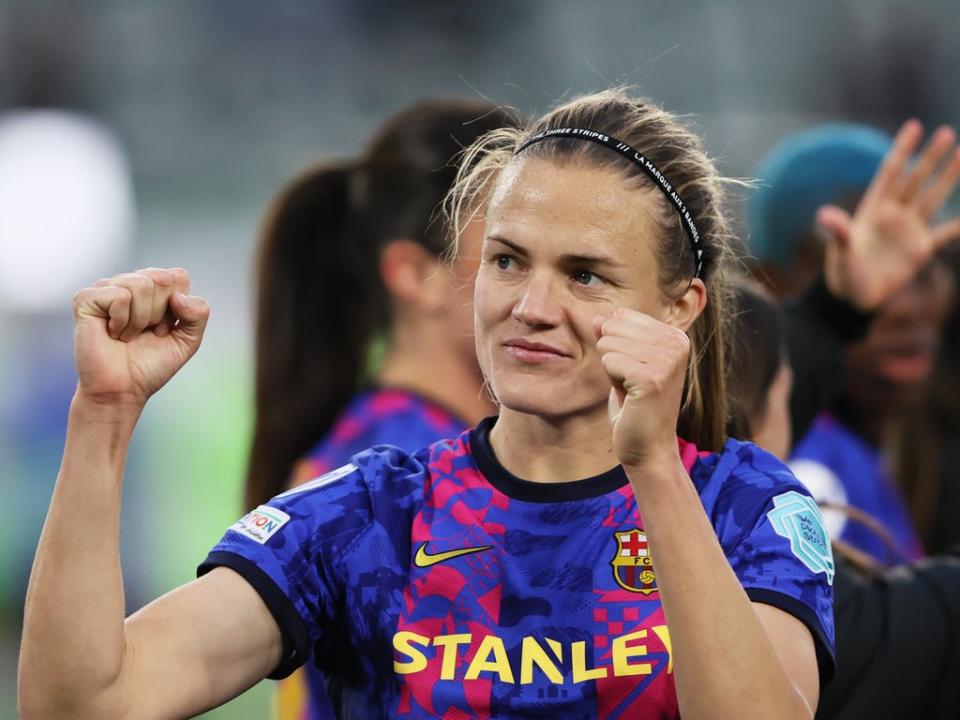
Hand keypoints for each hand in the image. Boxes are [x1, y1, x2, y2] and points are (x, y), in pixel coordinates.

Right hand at [72, 267, 209, 408]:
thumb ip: (199, 314)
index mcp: (153, 287)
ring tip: (128, 335)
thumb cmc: (151, 364)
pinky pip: (120, 296)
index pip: (178, 276)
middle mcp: (129, 282)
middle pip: (162, 277)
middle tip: (145, 332)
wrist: (123, 390)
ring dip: (140, 319)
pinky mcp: (86, 298)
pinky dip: (122, 321)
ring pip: (141, 284)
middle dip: (160, 312)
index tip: (163, 328)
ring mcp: (106, 287)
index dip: (178, 307)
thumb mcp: (189, 339)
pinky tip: (112, 333)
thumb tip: (178, 296)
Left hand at [596, 308, 687, 469]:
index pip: (622, 316)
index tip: (635, 371)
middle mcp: (677, 343)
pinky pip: (609, 361)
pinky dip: (612, 380)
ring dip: (612, 370)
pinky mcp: (652, 377)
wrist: (648, 447)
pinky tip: (630, 396)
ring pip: (608, 344)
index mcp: (675, 336)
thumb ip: (612, 337)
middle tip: (631, 383)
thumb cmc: (635, 406)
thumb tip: (597, 318)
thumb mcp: (623, 364)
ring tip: (632, 390)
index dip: (617, 345)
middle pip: (613, 327)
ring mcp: (667, 360)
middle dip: (612, 356)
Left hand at [819, 119, 959, 310]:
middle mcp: (893, 214)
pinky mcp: (920, 248)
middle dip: (930, 157)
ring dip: (948, 177)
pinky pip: (947, 232)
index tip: (915, 126)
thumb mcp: (840, 251)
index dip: (902, 150)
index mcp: (872, 209)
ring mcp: (908, 229)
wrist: (855, 296)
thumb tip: (822, 215)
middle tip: (946, 132)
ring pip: (932, 197)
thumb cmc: (843, 272)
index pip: (890, 173)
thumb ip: (838, 232)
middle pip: (915, 179)